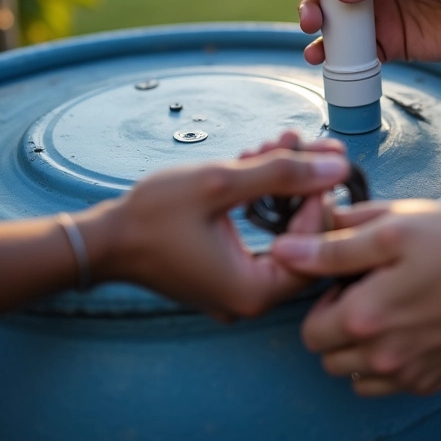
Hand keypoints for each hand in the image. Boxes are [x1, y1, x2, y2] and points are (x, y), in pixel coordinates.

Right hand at [81, 133, 348, 321]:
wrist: (103, 239)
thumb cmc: (153, 215)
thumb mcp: (220, 184)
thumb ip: (282, 173)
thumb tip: (337, 165)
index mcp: (254, 290)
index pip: (315, 244)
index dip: (319, 197)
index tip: (316, 159)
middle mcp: (251, 298)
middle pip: (301, 236)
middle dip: (300, 184)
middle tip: (299, 144)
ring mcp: (237, 288)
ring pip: (280, 230)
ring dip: (279, 184)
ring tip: (276, 142)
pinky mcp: (226, 273)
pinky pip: (258, 235)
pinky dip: (260, 199)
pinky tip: (255, 161)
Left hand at [271, 200, 440, 395]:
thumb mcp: (392, 228)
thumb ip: (333, 245)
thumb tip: (283, 251)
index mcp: (363, 317)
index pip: (309, 327)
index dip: (321, 295)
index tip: (347, 273)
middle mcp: (381, 357)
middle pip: (327, 355)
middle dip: (334, 322)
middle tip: (365, 287)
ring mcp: (409, 374)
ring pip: (354, 374)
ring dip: (356, 347)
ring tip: (387, 308)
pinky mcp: (434, 380)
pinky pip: (388, 384)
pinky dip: (386, 362)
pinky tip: (410, 326)